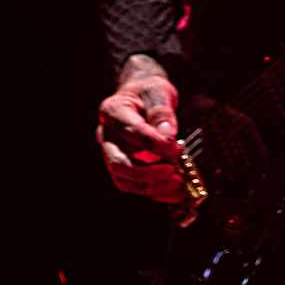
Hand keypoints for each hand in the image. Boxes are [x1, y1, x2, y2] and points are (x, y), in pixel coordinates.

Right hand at [97, 54, 183, 203]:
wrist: (140, 96)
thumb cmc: (149, 93)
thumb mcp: (158, 92)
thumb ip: (162, 112)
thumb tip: (168, 135)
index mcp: (114, 112)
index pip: (132, 132)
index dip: (155, 143)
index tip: (177, 148)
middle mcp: (107, 136)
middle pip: (119, 163)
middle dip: (148, 172)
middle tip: (175, 169)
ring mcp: (111, 153)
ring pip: (124, 179)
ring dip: (152, 186)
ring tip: (178, 183)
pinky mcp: (122, 166)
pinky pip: (133, 186)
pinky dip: (154, 192)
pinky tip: (176, 192)